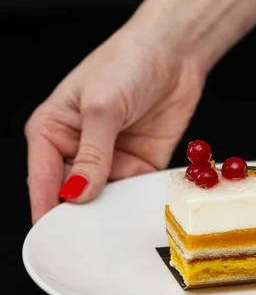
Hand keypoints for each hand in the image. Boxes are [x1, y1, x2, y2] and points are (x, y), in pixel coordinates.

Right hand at [24, 20, 204, 224]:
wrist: (175, 52)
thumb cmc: (127, 63)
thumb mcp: (101, 107)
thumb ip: (92, 154)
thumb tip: (77, 192)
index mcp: (53, 130)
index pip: (42, 178)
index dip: (46, 208)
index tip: (51, 236)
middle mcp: (79, 148)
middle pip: (73, 194)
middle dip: (79, 215)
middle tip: (87, 241)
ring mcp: (111, 158)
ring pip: (105, 197)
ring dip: (110, 212)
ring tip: (115, 230)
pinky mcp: (141, 162)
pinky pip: (135, 190)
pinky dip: (137, 202)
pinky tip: (140, 212)